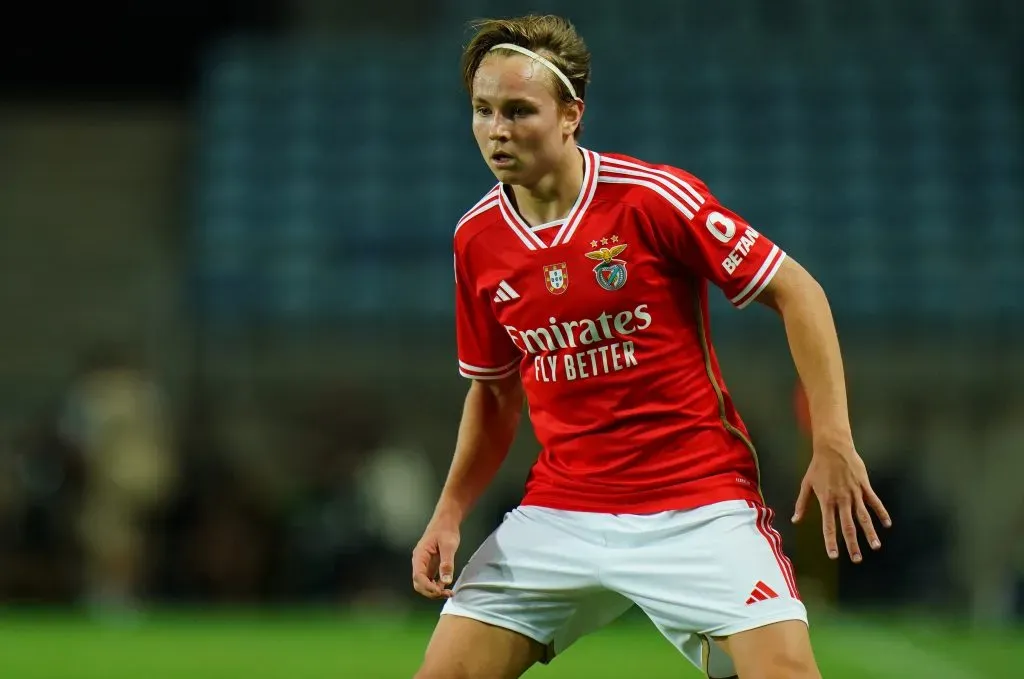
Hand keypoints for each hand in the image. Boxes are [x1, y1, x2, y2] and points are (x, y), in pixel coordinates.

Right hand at [411, 517, 460, 598]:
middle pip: (419, 583)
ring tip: (449, 593)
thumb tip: (446, 581)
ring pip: (424, 584)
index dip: (427, 587)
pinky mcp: (430, 566)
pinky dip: (437, 586)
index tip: (439, 591)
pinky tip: (446, 588)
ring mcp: (424, 565)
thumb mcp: (448, 545)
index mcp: (420, 556)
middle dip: (430, 592)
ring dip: (434, 591)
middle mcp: (419, 562)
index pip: (418, 576)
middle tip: (446, 594)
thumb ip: (447, 563)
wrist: (446, 521)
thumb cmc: (446, 530)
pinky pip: (430, 580)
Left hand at [792, 442, 890, 562]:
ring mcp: (855, 493)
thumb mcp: (806, 484)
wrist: (833, 448)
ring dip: (870, 533)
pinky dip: (881, 513)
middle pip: (848, 526)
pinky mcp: (865, 486)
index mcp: (827, 501)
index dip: (831, 542)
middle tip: (857, 559)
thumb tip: (795, 520)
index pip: (828, 526)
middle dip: (852, 544)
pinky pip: (874, 502)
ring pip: (864, 517)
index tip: (833, 556)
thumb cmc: (818, 466)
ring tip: (875, 546)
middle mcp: (842, 500)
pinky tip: (886, 524)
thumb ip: (802, 504)